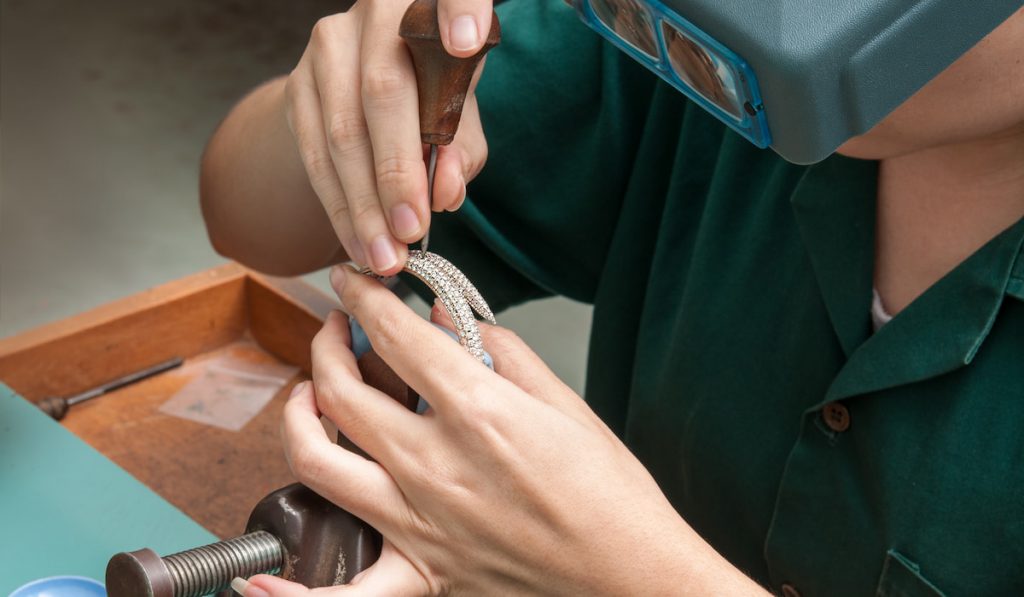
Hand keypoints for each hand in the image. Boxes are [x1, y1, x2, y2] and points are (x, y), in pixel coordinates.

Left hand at [237, 266, 764, 595]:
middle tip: (339, 328)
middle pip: (341, 390)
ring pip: (317, 460)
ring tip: (308, 396)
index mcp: (476, 413)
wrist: (630, 573)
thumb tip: (448, 320)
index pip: (395, 335)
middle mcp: (433, 465)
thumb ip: (500, 351)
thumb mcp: (565, 401)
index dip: (363, 297)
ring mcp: (418, 522)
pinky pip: (340, 596)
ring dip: (298, 414)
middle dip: (328, 341)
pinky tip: (258, 587)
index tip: (353, 283)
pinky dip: (291, 596)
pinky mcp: (421, 572)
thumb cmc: (609, 493)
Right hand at [284, 0, 492, 274]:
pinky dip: (338, 206)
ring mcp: (328, 48)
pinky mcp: (298, 85)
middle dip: (395, 174)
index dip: (459, 10)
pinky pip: (313, 155)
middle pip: (381, 92)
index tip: (468, 40)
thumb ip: (461, 146)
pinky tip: (356, 240)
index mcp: (424, 4)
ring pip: (339, 133)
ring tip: (383, 255)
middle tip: (410, 231)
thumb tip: (444, 193)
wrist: (366, 72)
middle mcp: (372, 15)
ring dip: (361, 205)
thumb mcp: (460, 107)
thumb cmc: (432, 87)